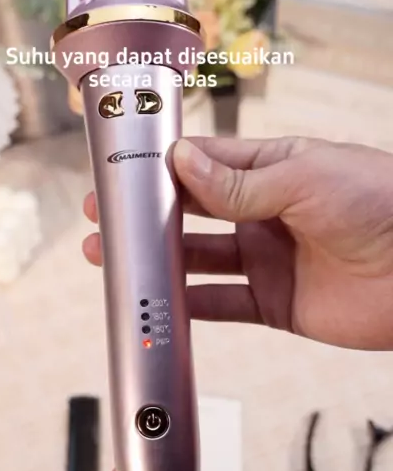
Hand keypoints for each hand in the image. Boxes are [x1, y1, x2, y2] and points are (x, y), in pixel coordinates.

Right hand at [82, 136, 392, 349]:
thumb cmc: (382, 203)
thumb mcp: (305, 178)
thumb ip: (239, 183)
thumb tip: (182, 163)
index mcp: (273, 170)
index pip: (204, 164)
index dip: (162, 169)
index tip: (122, 172)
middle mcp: (265, 214)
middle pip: (192, 214)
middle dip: (148, 216)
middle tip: (105, 217)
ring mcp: (267, 260)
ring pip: (199, 260)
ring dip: (159, 262)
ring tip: (115, 260)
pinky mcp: (274, 304)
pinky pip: (222, 305)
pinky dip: (190, 307)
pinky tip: (161, 304)